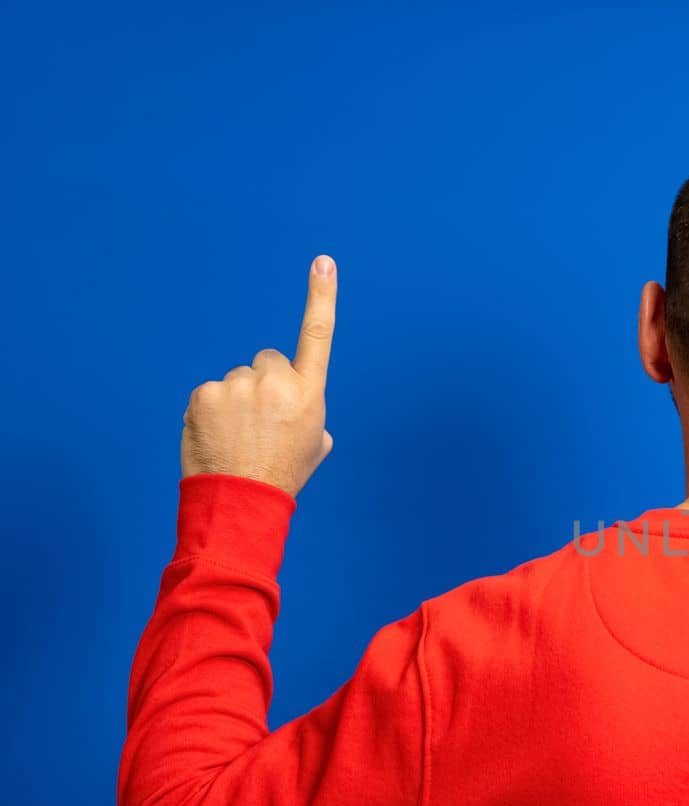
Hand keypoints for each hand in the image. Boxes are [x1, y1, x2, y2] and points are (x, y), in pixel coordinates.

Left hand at [181, 256, 337, 497]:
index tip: (323, 263)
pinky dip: (210, 411)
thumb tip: (299, 410)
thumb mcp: (315, 444)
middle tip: (260, 422)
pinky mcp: (205, 394)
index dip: (322, 296)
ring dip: (234, 401)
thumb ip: (310, 414)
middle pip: (266, 361)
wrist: (242, 501)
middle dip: (262, 383)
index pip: (318, 335)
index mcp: (309, 393)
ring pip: (236, 380)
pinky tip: (217, 436)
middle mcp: (276, 382)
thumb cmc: (283, 475)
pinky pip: (209, 393)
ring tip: (237, 437)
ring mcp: (238, 386)